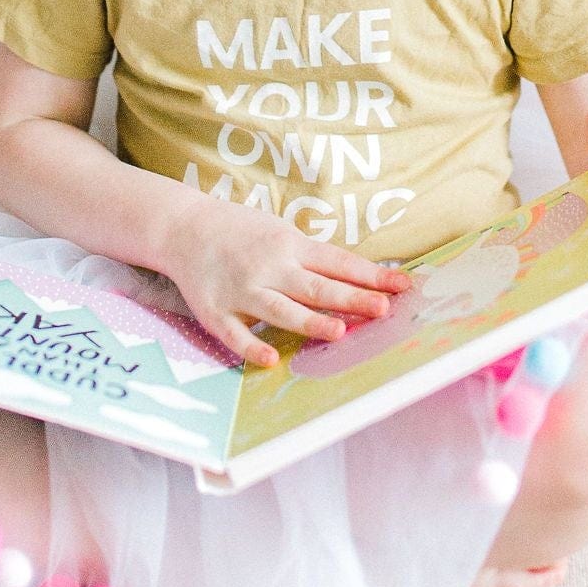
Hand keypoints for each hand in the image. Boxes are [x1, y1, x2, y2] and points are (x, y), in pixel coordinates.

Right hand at [157, 195, 412, 366]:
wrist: (184, 226)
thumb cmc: (242, 231)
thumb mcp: (281, 232)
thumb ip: (313, 257)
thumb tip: (360, 278)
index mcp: (291, 246)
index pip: (339, 263)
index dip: (372, 276)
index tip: (403, 286)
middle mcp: (270, 267)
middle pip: (317, 287)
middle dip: (352, 298)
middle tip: (383, 310)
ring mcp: (242, 290)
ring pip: (282, 309)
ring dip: (311, 321)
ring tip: (340, 331)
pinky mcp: (215, 310)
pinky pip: (235, 333)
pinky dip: (251, 347)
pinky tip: (270, 360)